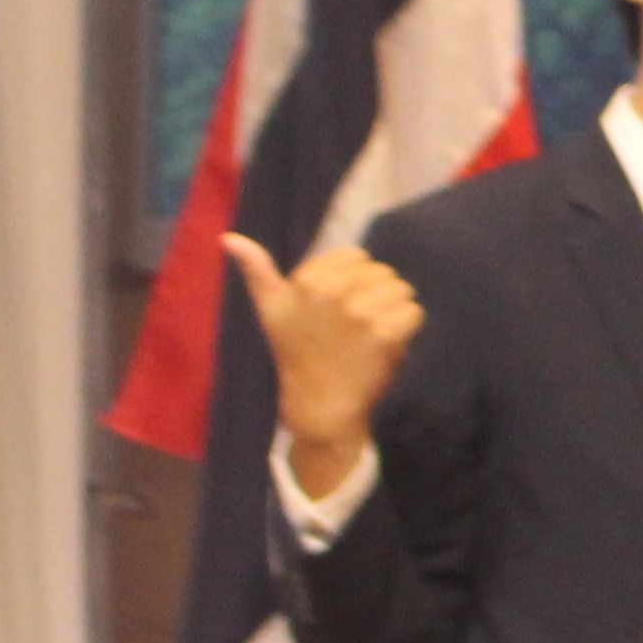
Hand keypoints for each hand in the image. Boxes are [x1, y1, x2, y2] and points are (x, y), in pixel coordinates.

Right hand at [224, 232, 425, 497]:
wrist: (319, 404)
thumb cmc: (296, 353)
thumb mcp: (271, 309)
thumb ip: (256, 270)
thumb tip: (229, 238)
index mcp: (308, 280)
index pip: (358, 257)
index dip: (354, 282)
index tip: (337, 309)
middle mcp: (333, 292)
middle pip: (383, 272)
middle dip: (376, 296)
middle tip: (354, 328)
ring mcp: (360, 313)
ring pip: (401, 290)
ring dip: (393, 312)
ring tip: (369, 335)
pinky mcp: (384, 334)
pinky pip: (414, 312)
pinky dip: (407, 329)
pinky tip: (386, 345)